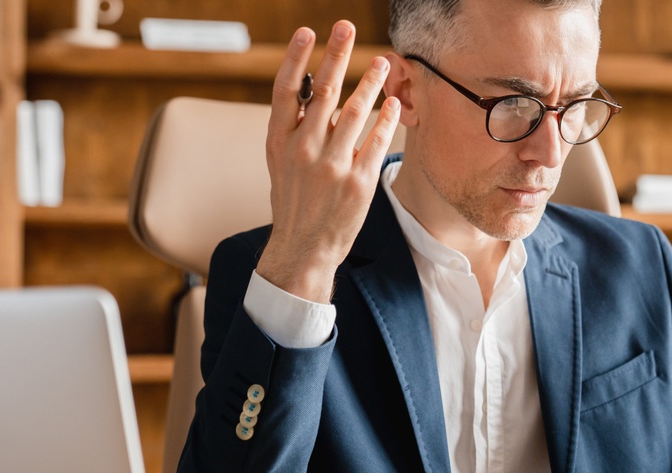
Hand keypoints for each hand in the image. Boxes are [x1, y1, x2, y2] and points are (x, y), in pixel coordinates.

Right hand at [256, 20, 400, 302]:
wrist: (304, 247)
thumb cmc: (294, 201)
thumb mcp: (281, 162)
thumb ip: (295, 128)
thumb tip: (312, 88)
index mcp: (279, 141)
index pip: (285, 90)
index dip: (296, 58)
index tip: (308, 32)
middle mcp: (303, 149)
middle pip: (322, 91)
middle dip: (336, 55)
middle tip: (345, 27)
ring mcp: (332, 165)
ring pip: (354, 111)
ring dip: (369, 82)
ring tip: (383, 62)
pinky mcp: (358, 181)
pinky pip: (376, 140)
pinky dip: (385, 118)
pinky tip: (392, 103)